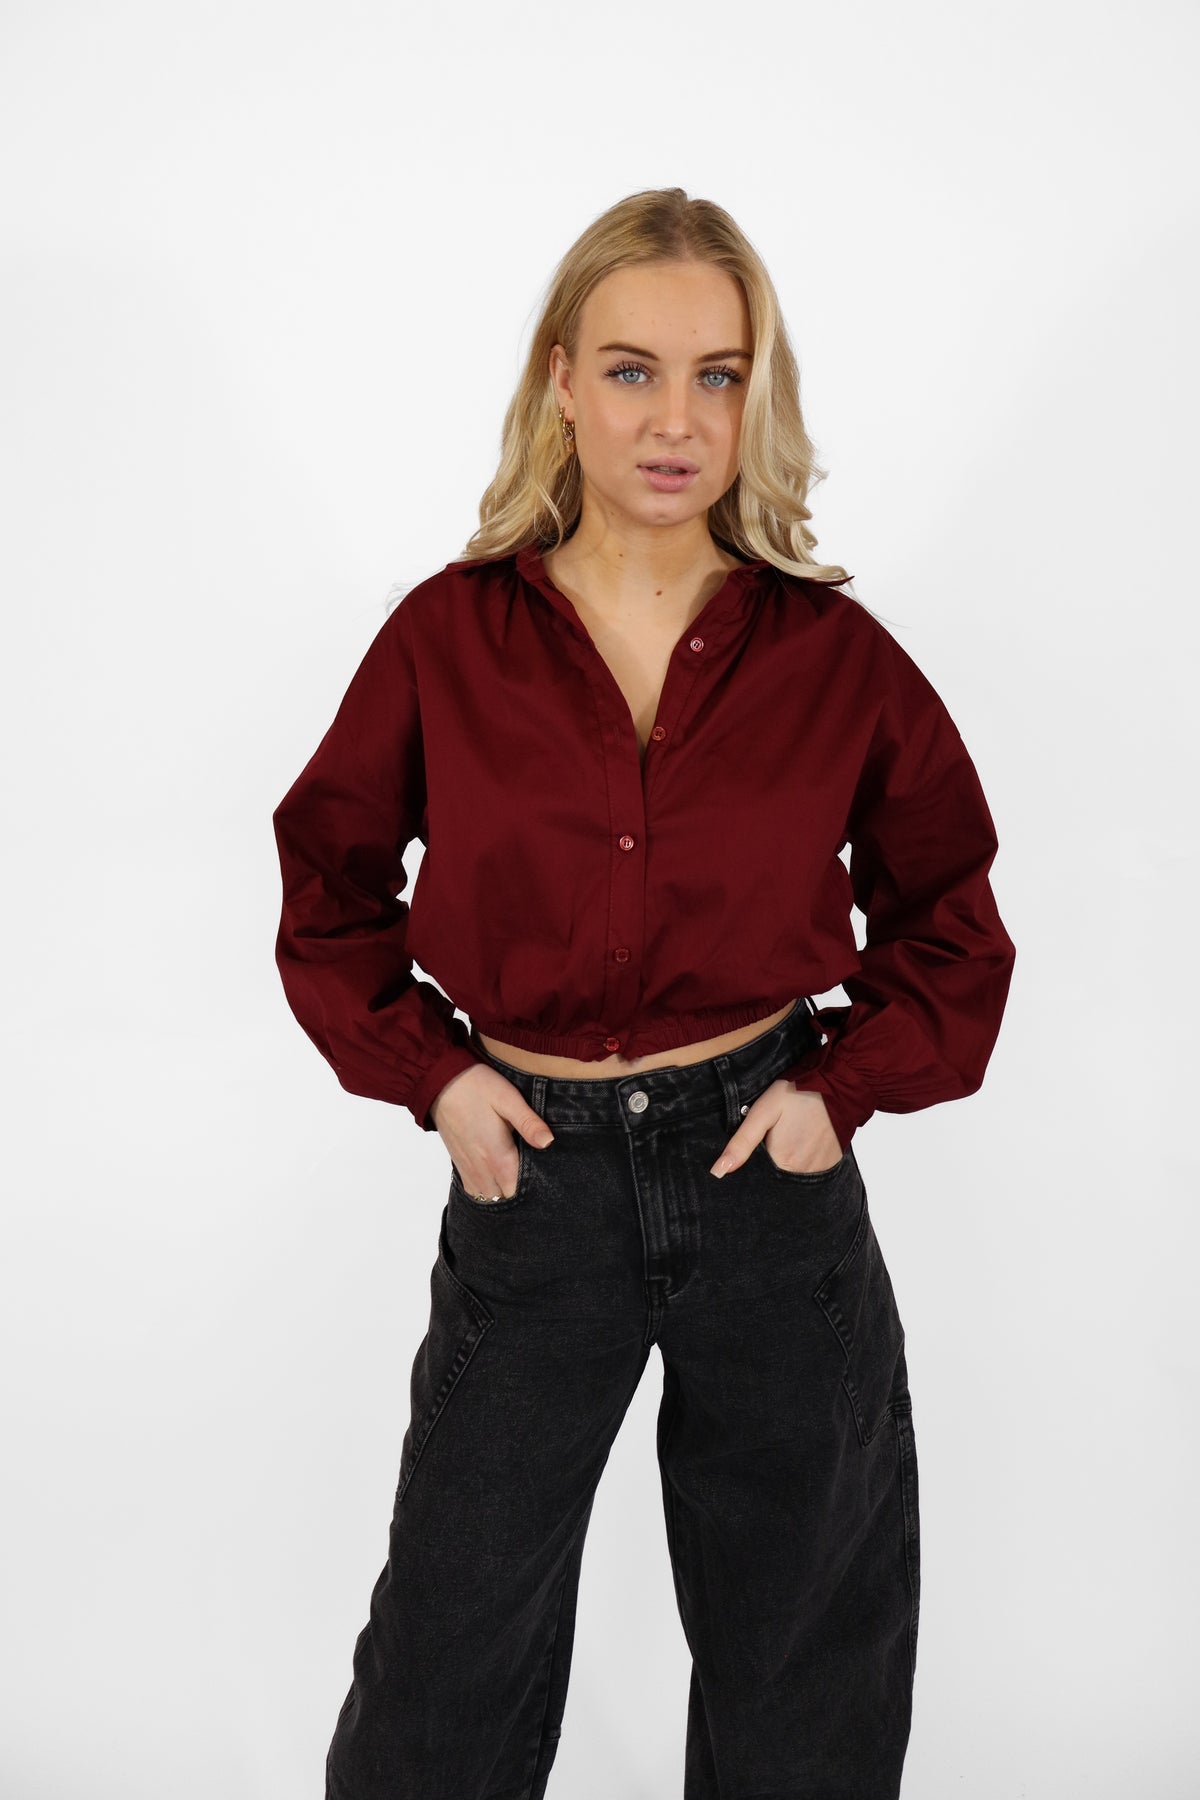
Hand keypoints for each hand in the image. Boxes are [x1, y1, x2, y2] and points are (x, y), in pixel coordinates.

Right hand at [429, 1063, 553, 1199]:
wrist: (440, 1082)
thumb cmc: (477, 1087)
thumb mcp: (508, 1098)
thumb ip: (528, 1123)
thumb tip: (549, 1142)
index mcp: (497, 1156)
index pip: (519, 1192)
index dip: (535, 1190)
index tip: (547, 1179)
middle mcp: (481, 1169)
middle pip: (506, 1200)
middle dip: (522, 1195)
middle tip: (537, 1179)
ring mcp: (468, 1169)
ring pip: (489, 1199)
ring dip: (503, 1194)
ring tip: (517, 1180)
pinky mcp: (459, 1164)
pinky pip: (474, 1191)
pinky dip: (487, 1191)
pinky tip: (498, 1178)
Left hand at [710, 1082, 841, 1177]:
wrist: (836, 1084)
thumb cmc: (796, 1094)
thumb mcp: (762, 1112)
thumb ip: (742, 1143)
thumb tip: (718, 1172)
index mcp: (781, 1162)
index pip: (758, 1177)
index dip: (751, 1165)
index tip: (755, 1148)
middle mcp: (801, 1172)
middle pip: (776, 1176)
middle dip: (769, 1163)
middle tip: (773, 1137)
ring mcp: (818, 1170)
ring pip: (792, 1173)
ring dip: (787, 1161)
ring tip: (788, 1137)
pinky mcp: (830, 1163)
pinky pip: (810, 1170)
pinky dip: (803, 1160)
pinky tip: (801, 1141)